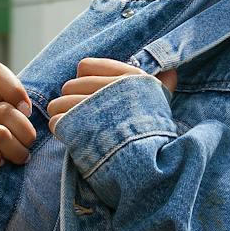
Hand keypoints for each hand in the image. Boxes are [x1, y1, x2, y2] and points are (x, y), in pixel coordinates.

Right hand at [0, 62, 36, 167]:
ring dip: (16, 150)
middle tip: (30, 144)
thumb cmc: (18, 149)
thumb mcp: (27, 128)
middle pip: (4, 111)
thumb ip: (33, 114)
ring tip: (21, 157)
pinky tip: (0, 162)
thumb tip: (49, 104)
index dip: (13, 88)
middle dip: (25, 132)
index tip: (28, 110)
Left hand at [48, 58, 177, 133]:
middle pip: (68, 86)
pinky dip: (61, 131)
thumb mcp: (161, 102)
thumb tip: (173, 72)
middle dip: (71, 101)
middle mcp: (108, 88)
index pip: (85, 66)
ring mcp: (91, 107)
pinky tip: (73, 139)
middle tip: (82, 116)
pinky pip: (56, 121)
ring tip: (75, 128)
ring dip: (63, 116)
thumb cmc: (155, 132)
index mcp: (127, 77)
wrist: (151, 164)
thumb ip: (164, 84)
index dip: (83, 80)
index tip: (92, 95)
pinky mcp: (78, 127)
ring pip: (58, 104)